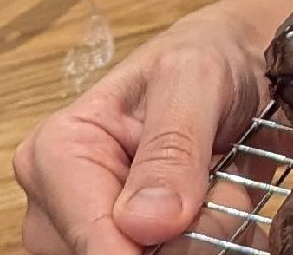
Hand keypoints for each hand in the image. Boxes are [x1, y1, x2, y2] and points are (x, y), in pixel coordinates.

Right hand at [16, 1, 270, 254]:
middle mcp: (58, 201)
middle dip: (181, 240)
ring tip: (223, 188)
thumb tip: (143, 223)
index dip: (147, 249)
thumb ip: (173, 146)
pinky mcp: (124, 245)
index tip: (192, 224)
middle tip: (223, 189)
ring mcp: (87, 231)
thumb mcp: (195, 78)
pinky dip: (204, 244)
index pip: (89, 236)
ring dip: (198, 241)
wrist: (237, 64)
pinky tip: (219, 209)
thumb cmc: (205, 57)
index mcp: (55, 152)